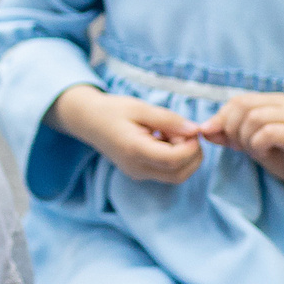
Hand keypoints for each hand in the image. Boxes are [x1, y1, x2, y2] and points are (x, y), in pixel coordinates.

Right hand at [51, 85, 201, 185]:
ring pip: (176, 176)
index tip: (191, 130)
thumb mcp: (140, 108)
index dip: (191, 147)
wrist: (87, 121)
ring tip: (172, 135)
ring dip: (185, 158)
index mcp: (134, 149)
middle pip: (179, 173)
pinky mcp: (139, 173)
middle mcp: (136, 167)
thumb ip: (169, 120)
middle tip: (184, 132)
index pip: (174, 160)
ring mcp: (137, 173)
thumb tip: (195, 131)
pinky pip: (167, 173)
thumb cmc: (112, 110)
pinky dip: (175, 159)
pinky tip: (164, 140)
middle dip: (192, 154)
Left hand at [200, 92, 283, 203]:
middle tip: (239, 147)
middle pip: (243, 106)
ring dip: (246, 139)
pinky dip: (258, 145)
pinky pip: (268, 132)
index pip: (238, 101)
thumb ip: (227, 134)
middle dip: (232, 129)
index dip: (222, 119)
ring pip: (254, 118)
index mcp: (274, 101)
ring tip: (254, 150)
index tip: (220, 137)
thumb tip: (202, 129)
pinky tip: (264, 153)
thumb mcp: (250, 143)